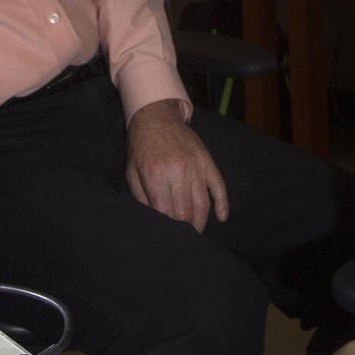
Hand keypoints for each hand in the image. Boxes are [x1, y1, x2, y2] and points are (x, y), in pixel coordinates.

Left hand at [124, 101, 228, 231]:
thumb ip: (141, 197)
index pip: (166, 213)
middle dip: (184, 229)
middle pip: (185, 212)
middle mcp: (178, 172)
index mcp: (156, 176)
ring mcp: (196, 167)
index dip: (167, 227)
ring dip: (200, 222)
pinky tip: (221, 218)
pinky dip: (222, 205)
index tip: (167, 235)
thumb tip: (153, 219)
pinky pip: (219, 187)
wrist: (156, 117)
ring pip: (202, 204)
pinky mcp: (207, 161)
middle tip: (182, 237)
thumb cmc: (141, 146)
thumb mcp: (132, 171)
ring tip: (196, 232)